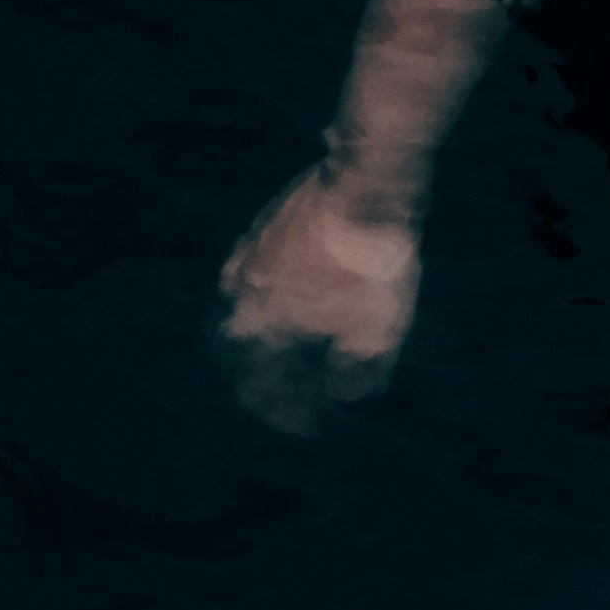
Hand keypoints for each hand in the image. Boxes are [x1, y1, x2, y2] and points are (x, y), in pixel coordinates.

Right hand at [215, 170, 420, 433]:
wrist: (367, 184)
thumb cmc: (366, 268)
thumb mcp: (373, 338)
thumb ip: (353, 376)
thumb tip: (344, 391)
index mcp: (252, 326)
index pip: (257, 387)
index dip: (287, 413)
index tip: (315, 425)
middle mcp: (236, 290)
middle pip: (246, 347)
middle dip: (275, 374)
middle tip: (305, 388)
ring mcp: (248, 250)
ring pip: (254, 307)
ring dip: (278, 334)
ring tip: (310, 347)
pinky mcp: (269, 221)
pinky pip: (269, 274)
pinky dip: (287, 297)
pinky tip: (315, 296)